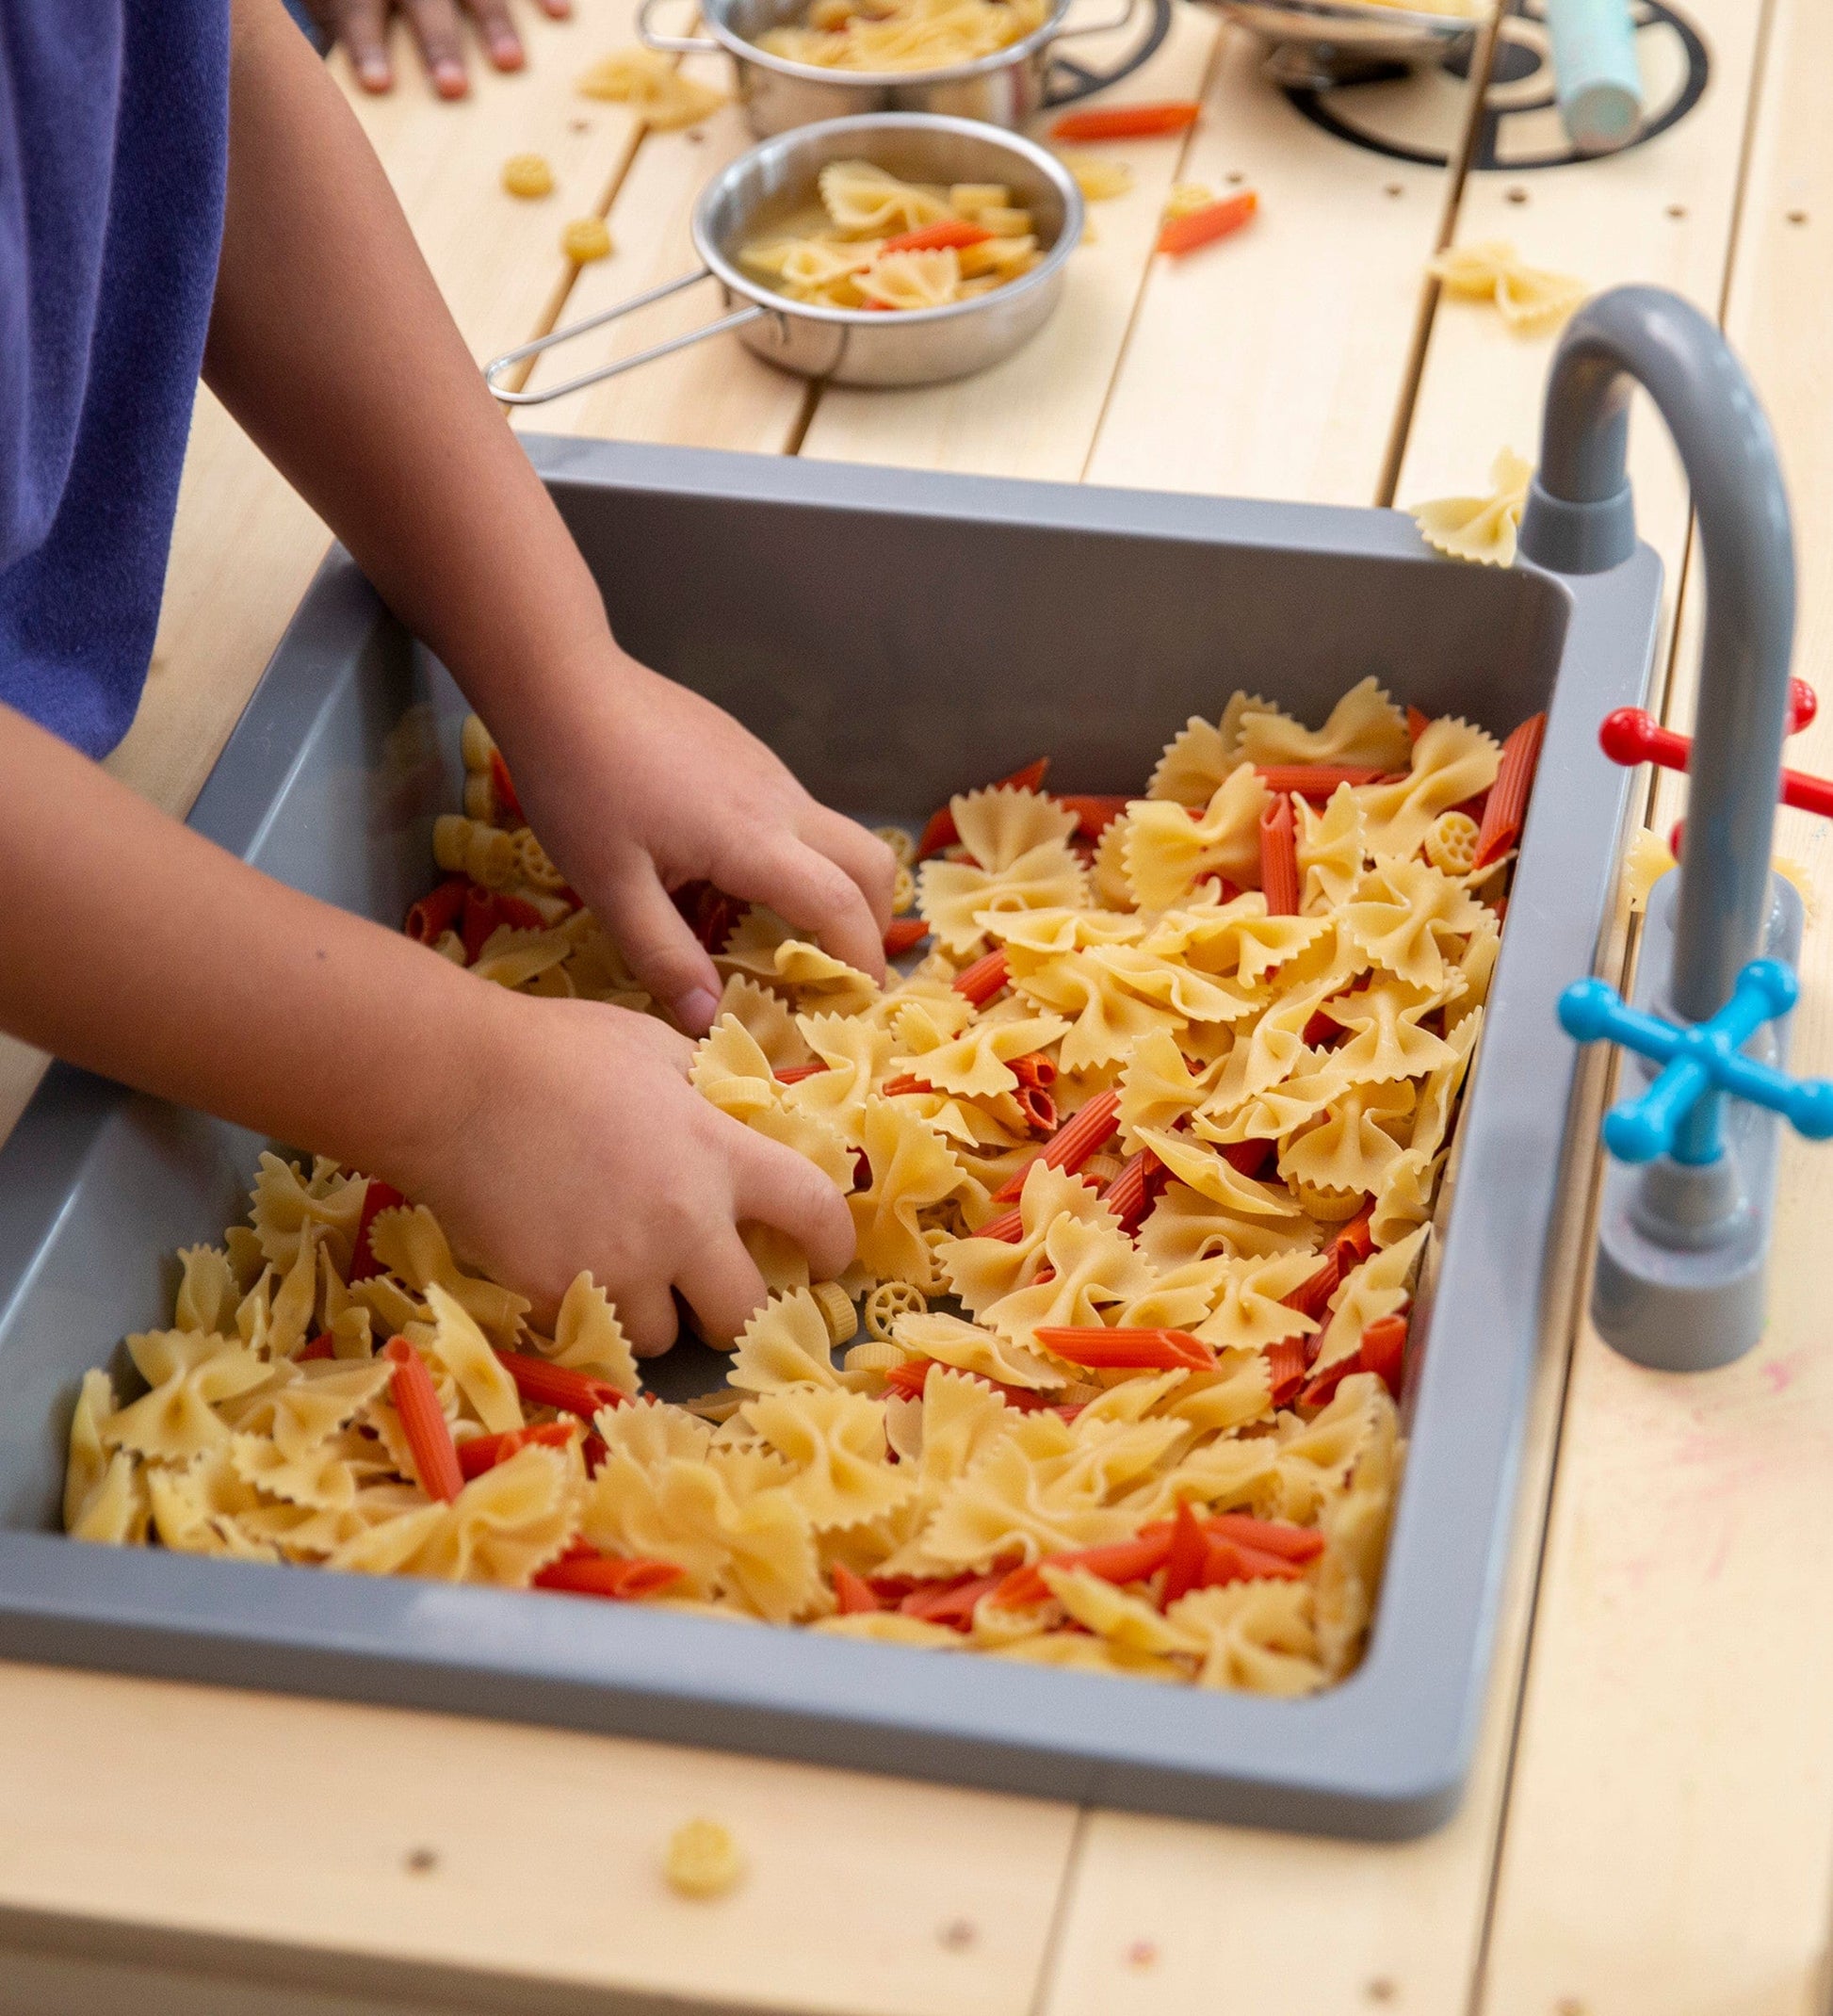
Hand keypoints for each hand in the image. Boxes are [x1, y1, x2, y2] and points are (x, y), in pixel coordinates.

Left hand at [305, 0, 569, 97]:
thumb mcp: (344, 2)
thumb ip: (359, 41)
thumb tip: (370, 106)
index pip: (359, 14)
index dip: (366, 46)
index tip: (378, 85)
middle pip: (424, 5)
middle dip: (439, 46)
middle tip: (454, 87)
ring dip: (493, 25)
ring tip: (511, 63)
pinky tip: (560, 15)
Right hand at [402, 989, 854, 1348]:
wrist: (454, 1084)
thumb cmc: (556, 1050)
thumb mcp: (654, 1047)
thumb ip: (705, 1091)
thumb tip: (735, 1112)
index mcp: (719, 1153)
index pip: (814, 1212)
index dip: (835, 1245)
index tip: (829, 1260)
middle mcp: (684, 1223)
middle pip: (747, 1310)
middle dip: (740, 1308)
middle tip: (718, 1291)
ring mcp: (620, 1267)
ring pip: (666, 1334)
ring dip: (658, 1313)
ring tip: (629, 1276)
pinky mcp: (558, 1295)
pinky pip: (594, 1329)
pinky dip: (592, 1311)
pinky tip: (569, 1269)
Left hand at [502, 650, 899, 1037]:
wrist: (562, 681)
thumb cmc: (579, 782)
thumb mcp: (608, 885)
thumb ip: (663, 955)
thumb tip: (707, 1018)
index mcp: (754, 839)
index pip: (842, 908)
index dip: (861, 962)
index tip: (854, 1005)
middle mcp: (781, 802)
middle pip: (872, 865)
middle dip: (873, 925)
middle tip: (838, 974)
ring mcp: (770, 773)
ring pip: (840, 837)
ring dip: (837, 891)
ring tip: (786, 939)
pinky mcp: (749, 757)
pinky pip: (801, 817)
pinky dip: (802, 861)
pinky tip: (738, 883)